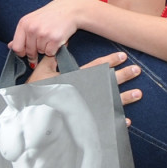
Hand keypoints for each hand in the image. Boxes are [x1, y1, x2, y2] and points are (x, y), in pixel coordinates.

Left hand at [9, 0, 94, 58]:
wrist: (69, 10)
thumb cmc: (49, 16)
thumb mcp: (32, 21)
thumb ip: (21, 35)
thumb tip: (10, 46)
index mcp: (24, 23)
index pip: (16, 47)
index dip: (21, 53)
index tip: (26, 52)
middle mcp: (32, 28)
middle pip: (29, 52)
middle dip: (35, 52)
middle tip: (43, 42)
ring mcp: (43, 34)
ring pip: (41, 52)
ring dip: (46, 48)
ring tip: (50, 37)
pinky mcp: (55, 39)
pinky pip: (50, 53)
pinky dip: (54, 50)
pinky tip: (57, 39)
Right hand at [27, 50, 143, 119]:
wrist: (27, 117)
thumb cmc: (33, 93)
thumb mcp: (41, 72)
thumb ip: (52, 59)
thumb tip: (61, 44)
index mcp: (74, 79)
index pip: (95, 68)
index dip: (109, 61)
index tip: (122, 56)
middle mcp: (83, 93)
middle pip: (107, 83)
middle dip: (123, 76)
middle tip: (137, 70)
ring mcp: (85, 108)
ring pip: (109, 101)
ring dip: (125, 98)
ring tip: (139, 93)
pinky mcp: (84, 123)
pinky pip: (103, 122)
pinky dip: (115, 122)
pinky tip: (126, 121)